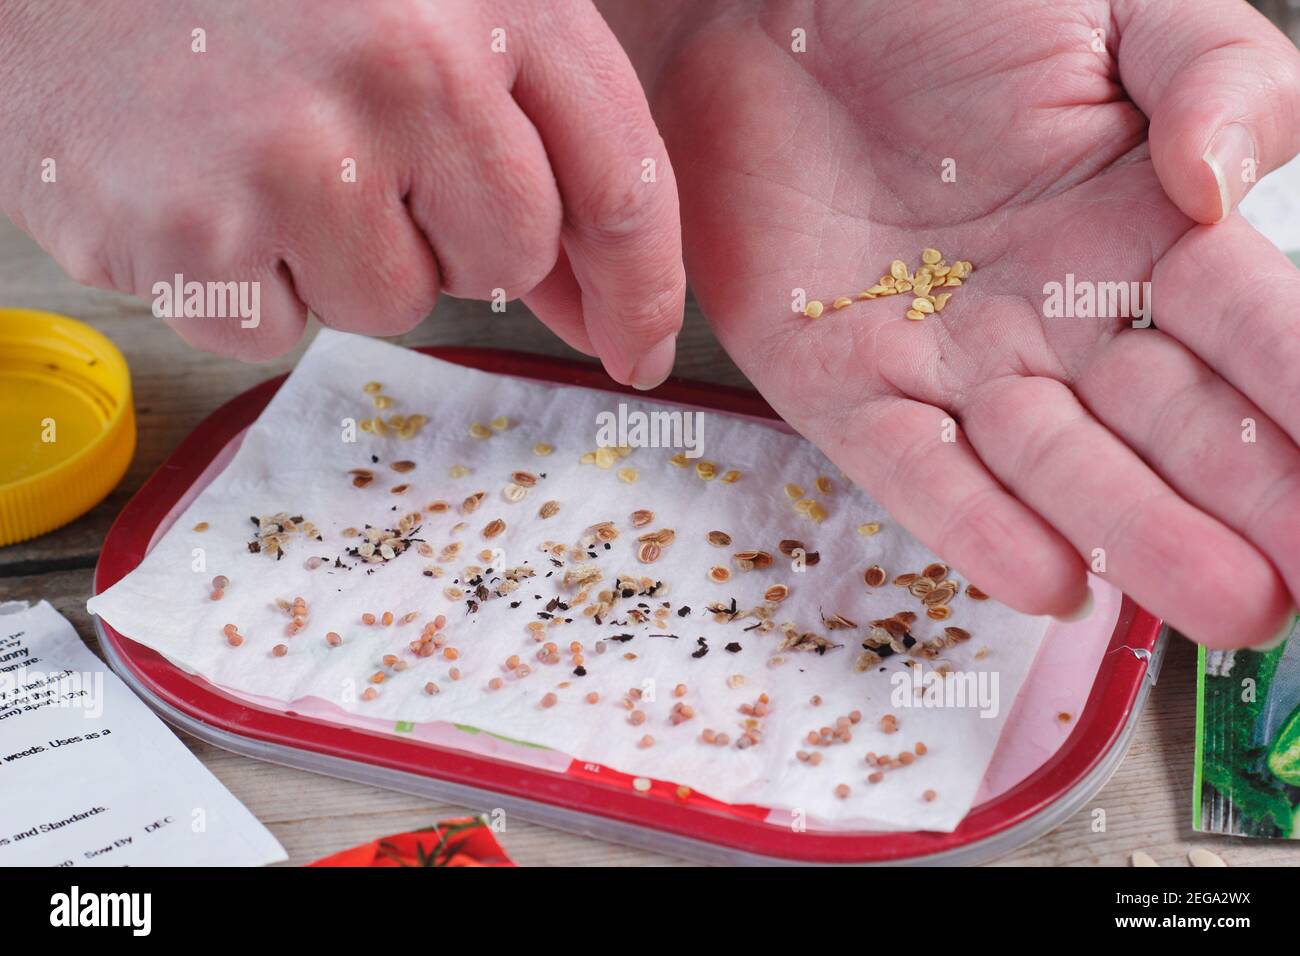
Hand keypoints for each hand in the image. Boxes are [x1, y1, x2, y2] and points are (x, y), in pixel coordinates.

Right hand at [0, 0, 683, 387]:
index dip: (643, 286)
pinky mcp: (191, 242)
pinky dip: (253, 285)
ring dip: (346, 255)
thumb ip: (530, 131)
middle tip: (359, 152)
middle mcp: (400, 73)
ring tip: (262, 149)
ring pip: (396, 303)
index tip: (636, 350)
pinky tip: (206, 188)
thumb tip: (590, 305)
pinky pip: (282, 334)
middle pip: (508, 258)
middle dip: (456, 234)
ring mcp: (287, 162)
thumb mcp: (425, 1)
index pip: (622, 183)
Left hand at [605, 0, 1299, 647]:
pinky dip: (975, 522)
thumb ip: (1212, 79)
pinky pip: (913, 464)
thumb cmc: (938, 0)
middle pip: (1168, 422)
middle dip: (1246, 499)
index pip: (1253, 331)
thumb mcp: (1112, 9)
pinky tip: (1048, 579)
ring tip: (1225, 605)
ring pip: (1054, 465)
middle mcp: (1054, 312)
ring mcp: (949, 356)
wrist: (761, 7)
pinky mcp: (842, 383)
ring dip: (1137, 535)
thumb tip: (1228, 189)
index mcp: (1142, 229)